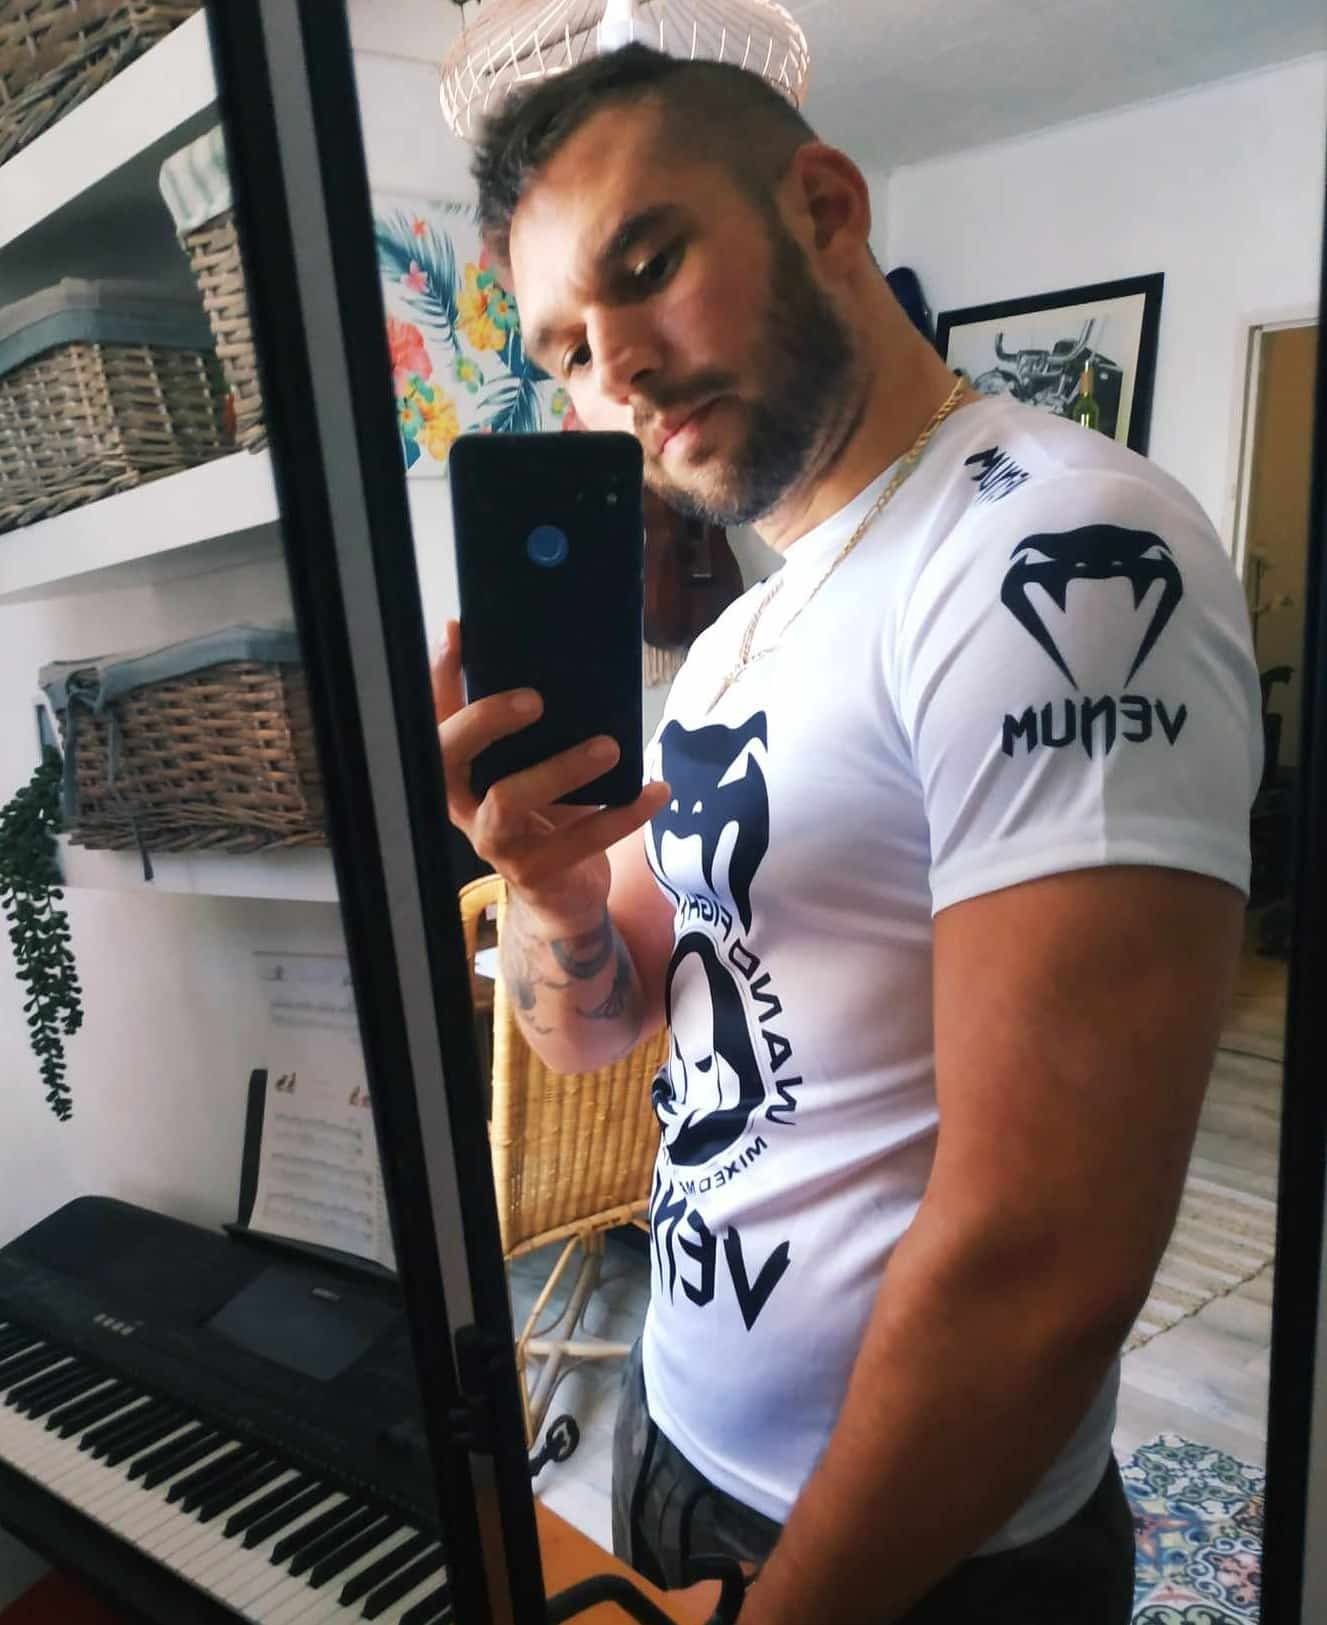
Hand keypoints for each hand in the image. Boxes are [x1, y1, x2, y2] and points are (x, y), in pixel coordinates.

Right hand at [431, 619, 669, 926]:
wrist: (563, 895)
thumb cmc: (545, 816)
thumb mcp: (532, 766)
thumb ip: (528, 722)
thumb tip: (537, 650)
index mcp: (460, 773)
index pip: (436, 718)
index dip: (441, 677)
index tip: (458, 634)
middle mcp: (464, 804)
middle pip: (448, 757)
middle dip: (483, 721)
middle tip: (534, 699)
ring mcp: (496, 841)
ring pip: (509, 798)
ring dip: (561, 769)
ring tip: (609, 746)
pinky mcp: (535, 870)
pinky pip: (578, 840)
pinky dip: (623, 814)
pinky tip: (656, 790)